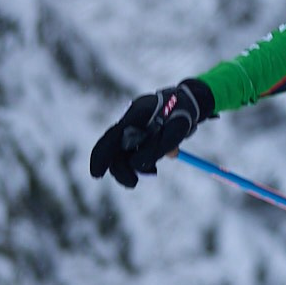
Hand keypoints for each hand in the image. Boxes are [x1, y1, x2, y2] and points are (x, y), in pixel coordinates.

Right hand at [89, 79, 212, 187]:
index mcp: (136, 115)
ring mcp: (132, 128)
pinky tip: (155, 165)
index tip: (97, 175)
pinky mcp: (138, 134)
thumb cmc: (183, 113)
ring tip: (153, 171)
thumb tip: (136, 164)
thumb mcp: (175, 132)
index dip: (101, 157)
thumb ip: (156, 148)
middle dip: (121, 169)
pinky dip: (143, 161)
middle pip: (115, 149)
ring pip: (124, 153)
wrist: (189, 100)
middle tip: (133, 183)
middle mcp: (129, 121)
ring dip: (136, 166)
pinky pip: (134, 152)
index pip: (111, 138)